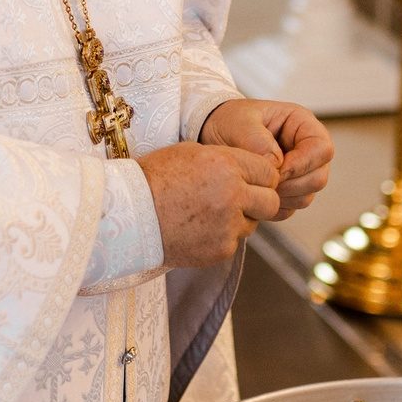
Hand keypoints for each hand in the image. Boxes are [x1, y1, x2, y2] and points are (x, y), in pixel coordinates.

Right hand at [139, 142, 282, 268]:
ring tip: (208, 213)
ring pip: (253, 223)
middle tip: (240, 200)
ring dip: (239, 219)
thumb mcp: (192, 153)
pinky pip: (234, 241)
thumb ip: (228, 161)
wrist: (129, 215)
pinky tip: (198, 229)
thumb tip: (252, 171)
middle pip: (272, 201)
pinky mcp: (221, 249)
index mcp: (226, 165)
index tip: (250, 180)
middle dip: (260, 200)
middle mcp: (233, 195)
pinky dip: (222, 236)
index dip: (261, 176)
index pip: (269, 172)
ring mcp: (228, 225)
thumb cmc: (155, 178)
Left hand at [201, 99, 333, 218]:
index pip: (322, 149)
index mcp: (301, 124)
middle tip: (262, 181)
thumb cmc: (228, 122)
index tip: (277, 169)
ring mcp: (299, 173)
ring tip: (255, 185)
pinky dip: (272, 207)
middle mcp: (306, 150)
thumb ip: (258, 142)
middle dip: (291, 184)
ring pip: (306, 196)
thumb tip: (277, 166)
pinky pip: (289, 209)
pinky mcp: (287, 192)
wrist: (211, 135)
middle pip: (319, 177)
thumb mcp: (239, 123)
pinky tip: (254, 193)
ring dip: (281, 197)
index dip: (303, 163)